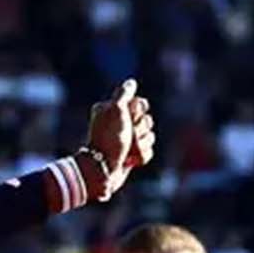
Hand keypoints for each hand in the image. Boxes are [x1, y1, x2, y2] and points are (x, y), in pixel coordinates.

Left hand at [83, 79, 154, 200]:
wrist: (104, 170)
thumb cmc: (108, 139)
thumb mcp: (115, 110)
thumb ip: (124, 94)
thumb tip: (131, 82)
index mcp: (113, 111)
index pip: (140, 103)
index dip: (138, 110)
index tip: (129, 116)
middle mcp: (120, 124)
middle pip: (147, 120)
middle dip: (141, 129)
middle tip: (129, 136)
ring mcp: (126, 140)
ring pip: (149, 136)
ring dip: (141, 144)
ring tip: (128, 151)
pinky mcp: (131, 155)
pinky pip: (148, 151)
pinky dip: (141, 156)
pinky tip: (130, 160)